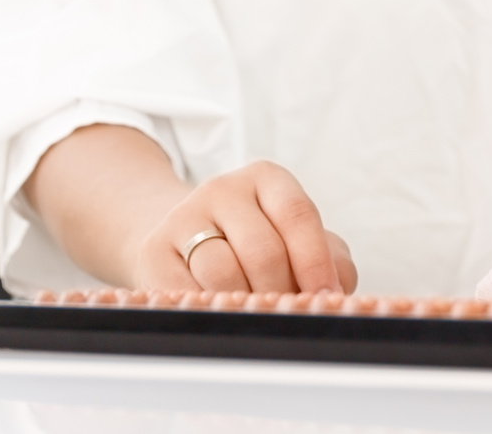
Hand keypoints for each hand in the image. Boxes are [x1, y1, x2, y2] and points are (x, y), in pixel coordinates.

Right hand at [135, 160, 357, 294]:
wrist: (182, 234)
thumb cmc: (253, 241)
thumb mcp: (297, 238)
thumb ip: (330, 258)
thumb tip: (337, 292)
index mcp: (267, 178)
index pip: (298, 216)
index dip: (316, 262)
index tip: (326, 296)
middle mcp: (224, 189)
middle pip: (263, 250)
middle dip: (281, 291)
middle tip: (288, 312)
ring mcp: (184, 217)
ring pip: (223, 273)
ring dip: (246, 303)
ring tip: (256, 313)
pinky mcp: (154, 251)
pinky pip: (186, 292)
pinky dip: (210, 309)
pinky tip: (221, 312)